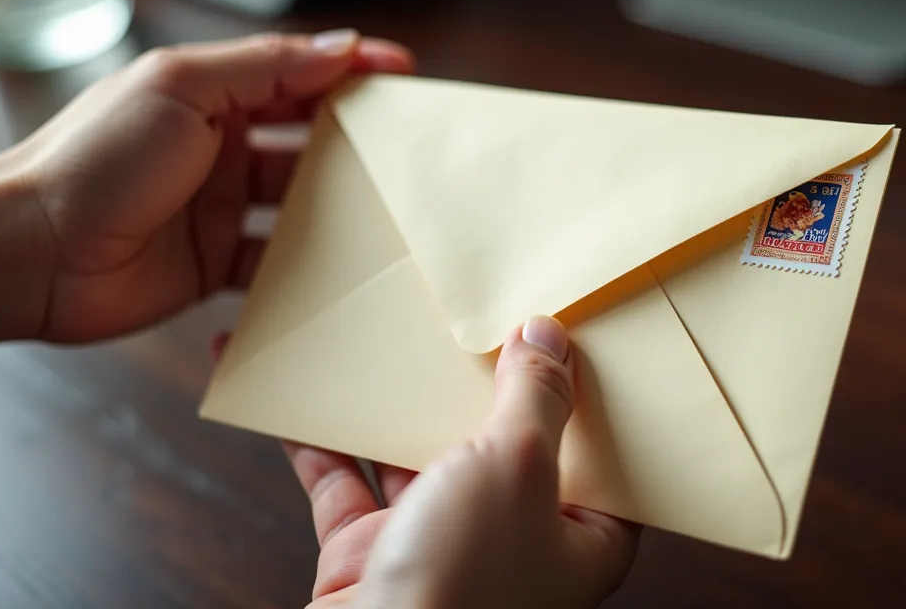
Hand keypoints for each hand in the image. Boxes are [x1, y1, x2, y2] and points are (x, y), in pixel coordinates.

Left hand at [9, 30, 412, 341]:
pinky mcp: (213, 264)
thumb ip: (263, 68)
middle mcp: (218, 148)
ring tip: (386, 214)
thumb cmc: (93, 162)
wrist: (30, 255)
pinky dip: (307, 268)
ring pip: (300, 203)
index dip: (351, 73)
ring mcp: (218, 208)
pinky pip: (275, 264)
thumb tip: (339, 48)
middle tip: (409, 151)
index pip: (296, 75)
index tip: (404, 77)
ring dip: (339, 207)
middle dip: (357, 141)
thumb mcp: (181, 90)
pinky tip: (338, 270)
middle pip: (306, 139)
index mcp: (209, 95)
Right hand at [214, 316, 640, 607]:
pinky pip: (347, 484)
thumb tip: (548, 337)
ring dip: (398, 407)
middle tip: (470, 323)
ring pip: (420, 458)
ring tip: (386, 343)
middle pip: (503, 447)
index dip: (584, 396)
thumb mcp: (518, 466)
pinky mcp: (373, 554)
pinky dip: (323, 442)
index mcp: (579, 540)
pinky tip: (308, 395)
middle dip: (479, 388)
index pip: (597, 455)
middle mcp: (512, 545)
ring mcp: (439, 549)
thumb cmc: (463, 589)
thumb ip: (535, 398)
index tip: (567, 334)